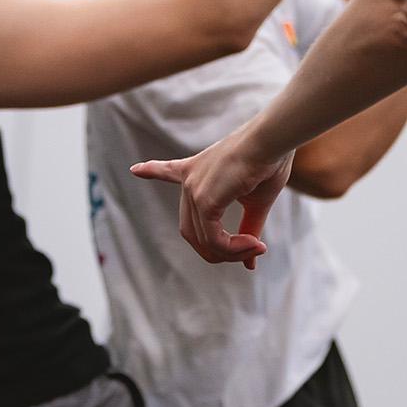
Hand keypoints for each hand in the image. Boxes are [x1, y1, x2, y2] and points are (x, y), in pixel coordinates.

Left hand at [131, 128, 292, 270]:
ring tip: (258, 247)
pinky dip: (233, 249)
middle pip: (192, 232)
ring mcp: (194, 190)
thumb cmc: (268, 163)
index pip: (169, 170)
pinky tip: (254, 245)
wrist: (271, 141)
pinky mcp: (204, 200)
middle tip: (248, 251)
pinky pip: (214, 240)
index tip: (135, 169)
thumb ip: (248, 231)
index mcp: (198, 169)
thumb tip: (250, 265)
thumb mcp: (256, 203)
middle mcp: (190, 179)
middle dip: (218, 252)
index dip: (153, 170)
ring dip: (233, 253)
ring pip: (206, 241)